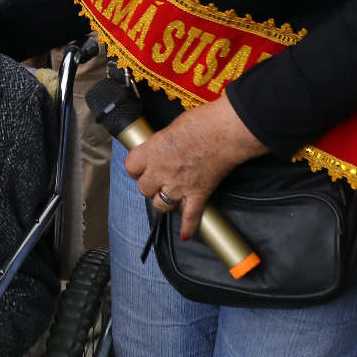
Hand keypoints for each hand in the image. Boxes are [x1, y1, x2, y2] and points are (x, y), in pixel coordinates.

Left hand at [124, 96, 267, 238]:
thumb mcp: (171, 127)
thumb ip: (161, 142)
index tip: (140, 168)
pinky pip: (190, 216)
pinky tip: (187, 233)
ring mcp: (180, 185)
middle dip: (149, 186)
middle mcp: (162, 170)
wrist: (226, 132)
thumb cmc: (202, 122)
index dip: (135, 169)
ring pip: (161, 205)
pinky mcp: (199, 193)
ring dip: (163, 202)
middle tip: (155, 181)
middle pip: (144, 189)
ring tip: (168, 197)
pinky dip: (189, 226)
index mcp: (153, 151)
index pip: (130, 167)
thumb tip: (161, 147)